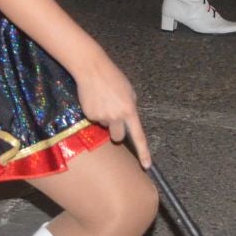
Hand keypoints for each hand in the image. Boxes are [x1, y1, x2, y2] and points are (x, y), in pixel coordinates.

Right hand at [72, 50, 149, 166]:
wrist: (92, 69)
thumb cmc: (113, 78)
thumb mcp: (129, 92)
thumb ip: (130, 108)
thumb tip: (128, 121)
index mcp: (129, 111)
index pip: (138, 136)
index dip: (143, 152)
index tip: (146, 166)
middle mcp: (116, 117)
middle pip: (117, 137)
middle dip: (116, 130)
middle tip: (114, 116)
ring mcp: (102, 117)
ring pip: (105, 126)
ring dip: (105, 118)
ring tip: (103, 101)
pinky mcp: (89, 115)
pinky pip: (95, 120)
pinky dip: (95, 112)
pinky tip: (94, 100)